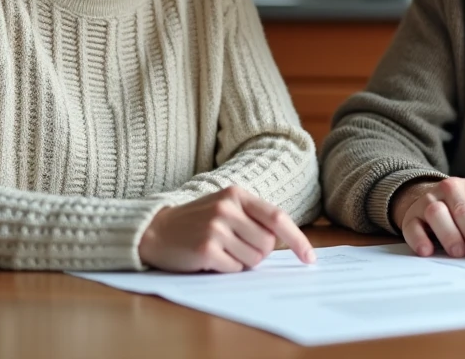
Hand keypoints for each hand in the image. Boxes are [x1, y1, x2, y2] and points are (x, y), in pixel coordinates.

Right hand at [138, 186, 314, 272]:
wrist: (155, 231)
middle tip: (234, 247)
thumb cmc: (196, 222)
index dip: (297, 239)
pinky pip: (234, 269)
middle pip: (267, 244)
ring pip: (253, 259)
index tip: (310, 258)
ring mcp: (216, 228)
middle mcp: (228, 208)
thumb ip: (252, 218)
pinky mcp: (206, 249)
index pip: (277, 217)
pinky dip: (226, 269)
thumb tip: (285, 243)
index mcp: (237, 194)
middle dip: (257, 253)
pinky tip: (209, 259)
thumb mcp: (224, 207)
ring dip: (241, 262)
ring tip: (220, 251)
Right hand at [391, 176, 464, 257]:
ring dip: (450, 235)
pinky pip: (413, 226)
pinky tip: (428, 251)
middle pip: (463, 210)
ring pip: (437, 213)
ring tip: (458, 253)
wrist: (427, 200)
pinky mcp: (411, 214)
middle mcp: (452, 187)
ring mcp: (429, 199)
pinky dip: (420, 240)